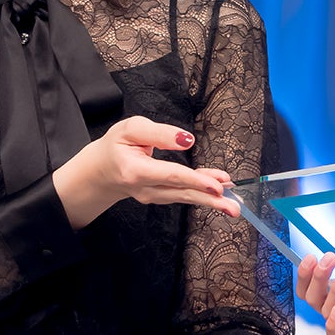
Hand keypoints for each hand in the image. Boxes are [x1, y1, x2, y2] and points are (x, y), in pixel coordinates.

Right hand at [54, 116, 236, 227]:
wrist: (100, 170)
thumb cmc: (116, 146)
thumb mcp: (131, 129)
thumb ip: (159, 134)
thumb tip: (186, 140)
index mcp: (135, 170)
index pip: (171, 175)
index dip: (195, 180)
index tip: (217, 185)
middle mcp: (145, 188)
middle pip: (182, 193)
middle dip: (210, 200)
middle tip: (233, 206)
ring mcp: (152, 196)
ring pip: (184, 197)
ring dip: (210, 200)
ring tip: (233, 203)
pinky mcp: (159, 197)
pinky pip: (182, 195)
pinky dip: (201, 195)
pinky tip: (219, 192)